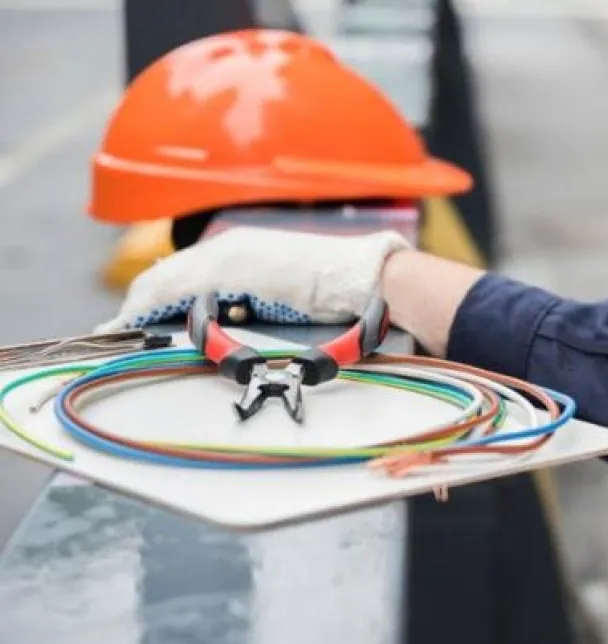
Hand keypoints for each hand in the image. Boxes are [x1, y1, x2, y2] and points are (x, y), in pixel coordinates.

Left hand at [96, 227, 410, 332]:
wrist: (367, 280)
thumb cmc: (343, 292)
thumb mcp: (292, 294)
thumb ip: (262, 303)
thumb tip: (241, 324)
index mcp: (247, 249)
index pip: (188, 272)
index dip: (159, 294)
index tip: (140, 315)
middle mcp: (232, 246)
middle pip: (168, 274)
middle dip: (140, 302)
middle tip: (117, 329)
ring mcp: (230, 256)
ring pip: (166, 280)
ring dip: (139, 307)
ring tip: (119, 331)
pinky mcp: (231, 270)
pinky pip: (178, 289)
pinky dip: (152, 307)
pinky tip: (137, 323)